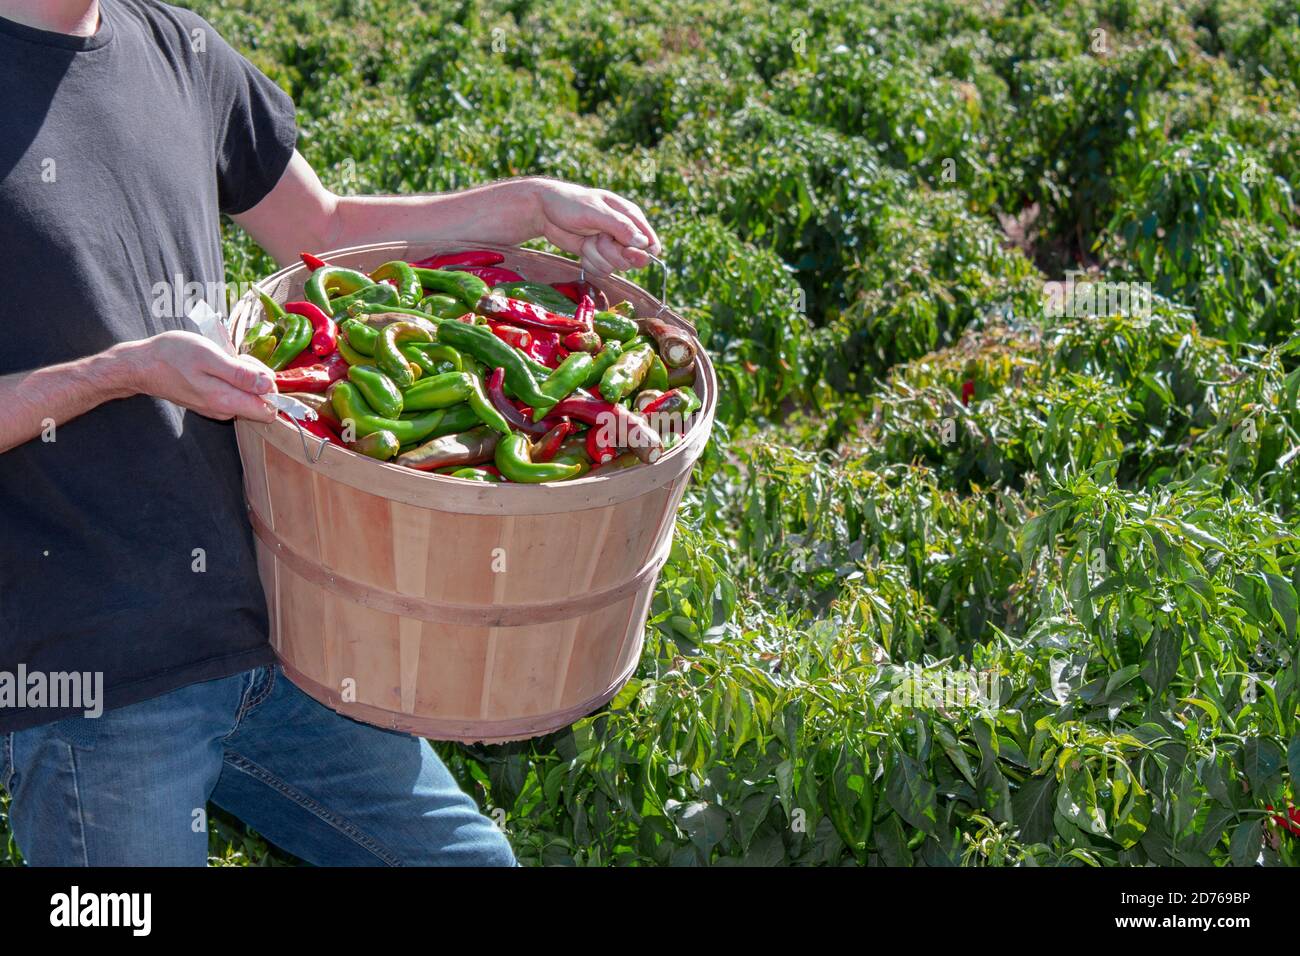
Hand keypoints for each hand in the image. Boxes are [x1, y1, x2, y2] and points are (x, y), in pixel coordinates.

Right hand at [120, 331, 277, 422]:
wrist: (142, 365)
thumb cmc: (173, 356)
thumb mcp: (210, 356)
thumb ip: (241, 374)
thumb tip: (269, 386)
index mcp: (227, 401)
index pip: (269, 411)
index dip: (271, 389)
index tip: (256, 369)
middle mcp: (224, 411)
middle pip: (260, 404)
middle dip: (258, 381)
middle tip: (237, 360)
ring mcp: (216, 409)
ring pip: (246, 397)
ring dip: (243, 378)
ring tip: (223, 361)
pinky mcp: (209, 403)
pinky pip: (232, 394)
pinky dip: (231, 380)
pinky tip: (216, 366)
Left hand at [533, 180, 661, 275]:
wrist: (544, 211)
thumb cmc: (569, 203)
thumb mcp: (595, 211)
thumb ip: (620, 226)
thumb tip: (643, 243)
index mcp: (630, 216)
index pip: (649, 242)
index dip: (639, 251)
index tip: (624, 249)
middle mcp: (624, 232)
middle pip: (632, 259)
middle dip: (611, 252)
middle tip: (597, 237)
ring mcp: (611, 246)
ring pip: (615, 267)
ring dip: (596, 256)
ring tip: (586, 239)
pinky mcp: (598, 256)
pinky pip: (602, 271)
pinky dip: (589, 262)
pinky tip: (582, 249)